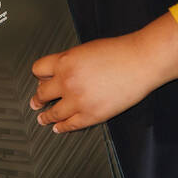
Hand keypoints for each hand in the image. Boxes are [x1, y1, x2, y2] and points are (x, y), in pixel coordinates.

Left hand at [30, 14, 177, 132]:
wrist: (141, 61)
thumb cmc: (120, 52)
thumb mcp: (86, 50)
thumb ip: (70, 61)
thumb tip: (60, 73)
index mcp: (65, 61)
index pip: (38, 70)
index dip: (39, 77)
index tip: (39, 81)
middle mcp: (67, 80)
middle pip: (42, 93)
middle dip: (39, 98)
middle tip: (36, 102)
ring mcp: (78, 100)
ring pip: (53, 112)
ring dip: (45, 116)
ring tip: (42, 118)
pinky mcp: (91, 115)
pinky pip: (69, 124)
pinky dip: (61, 127)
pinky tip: (58, 127)